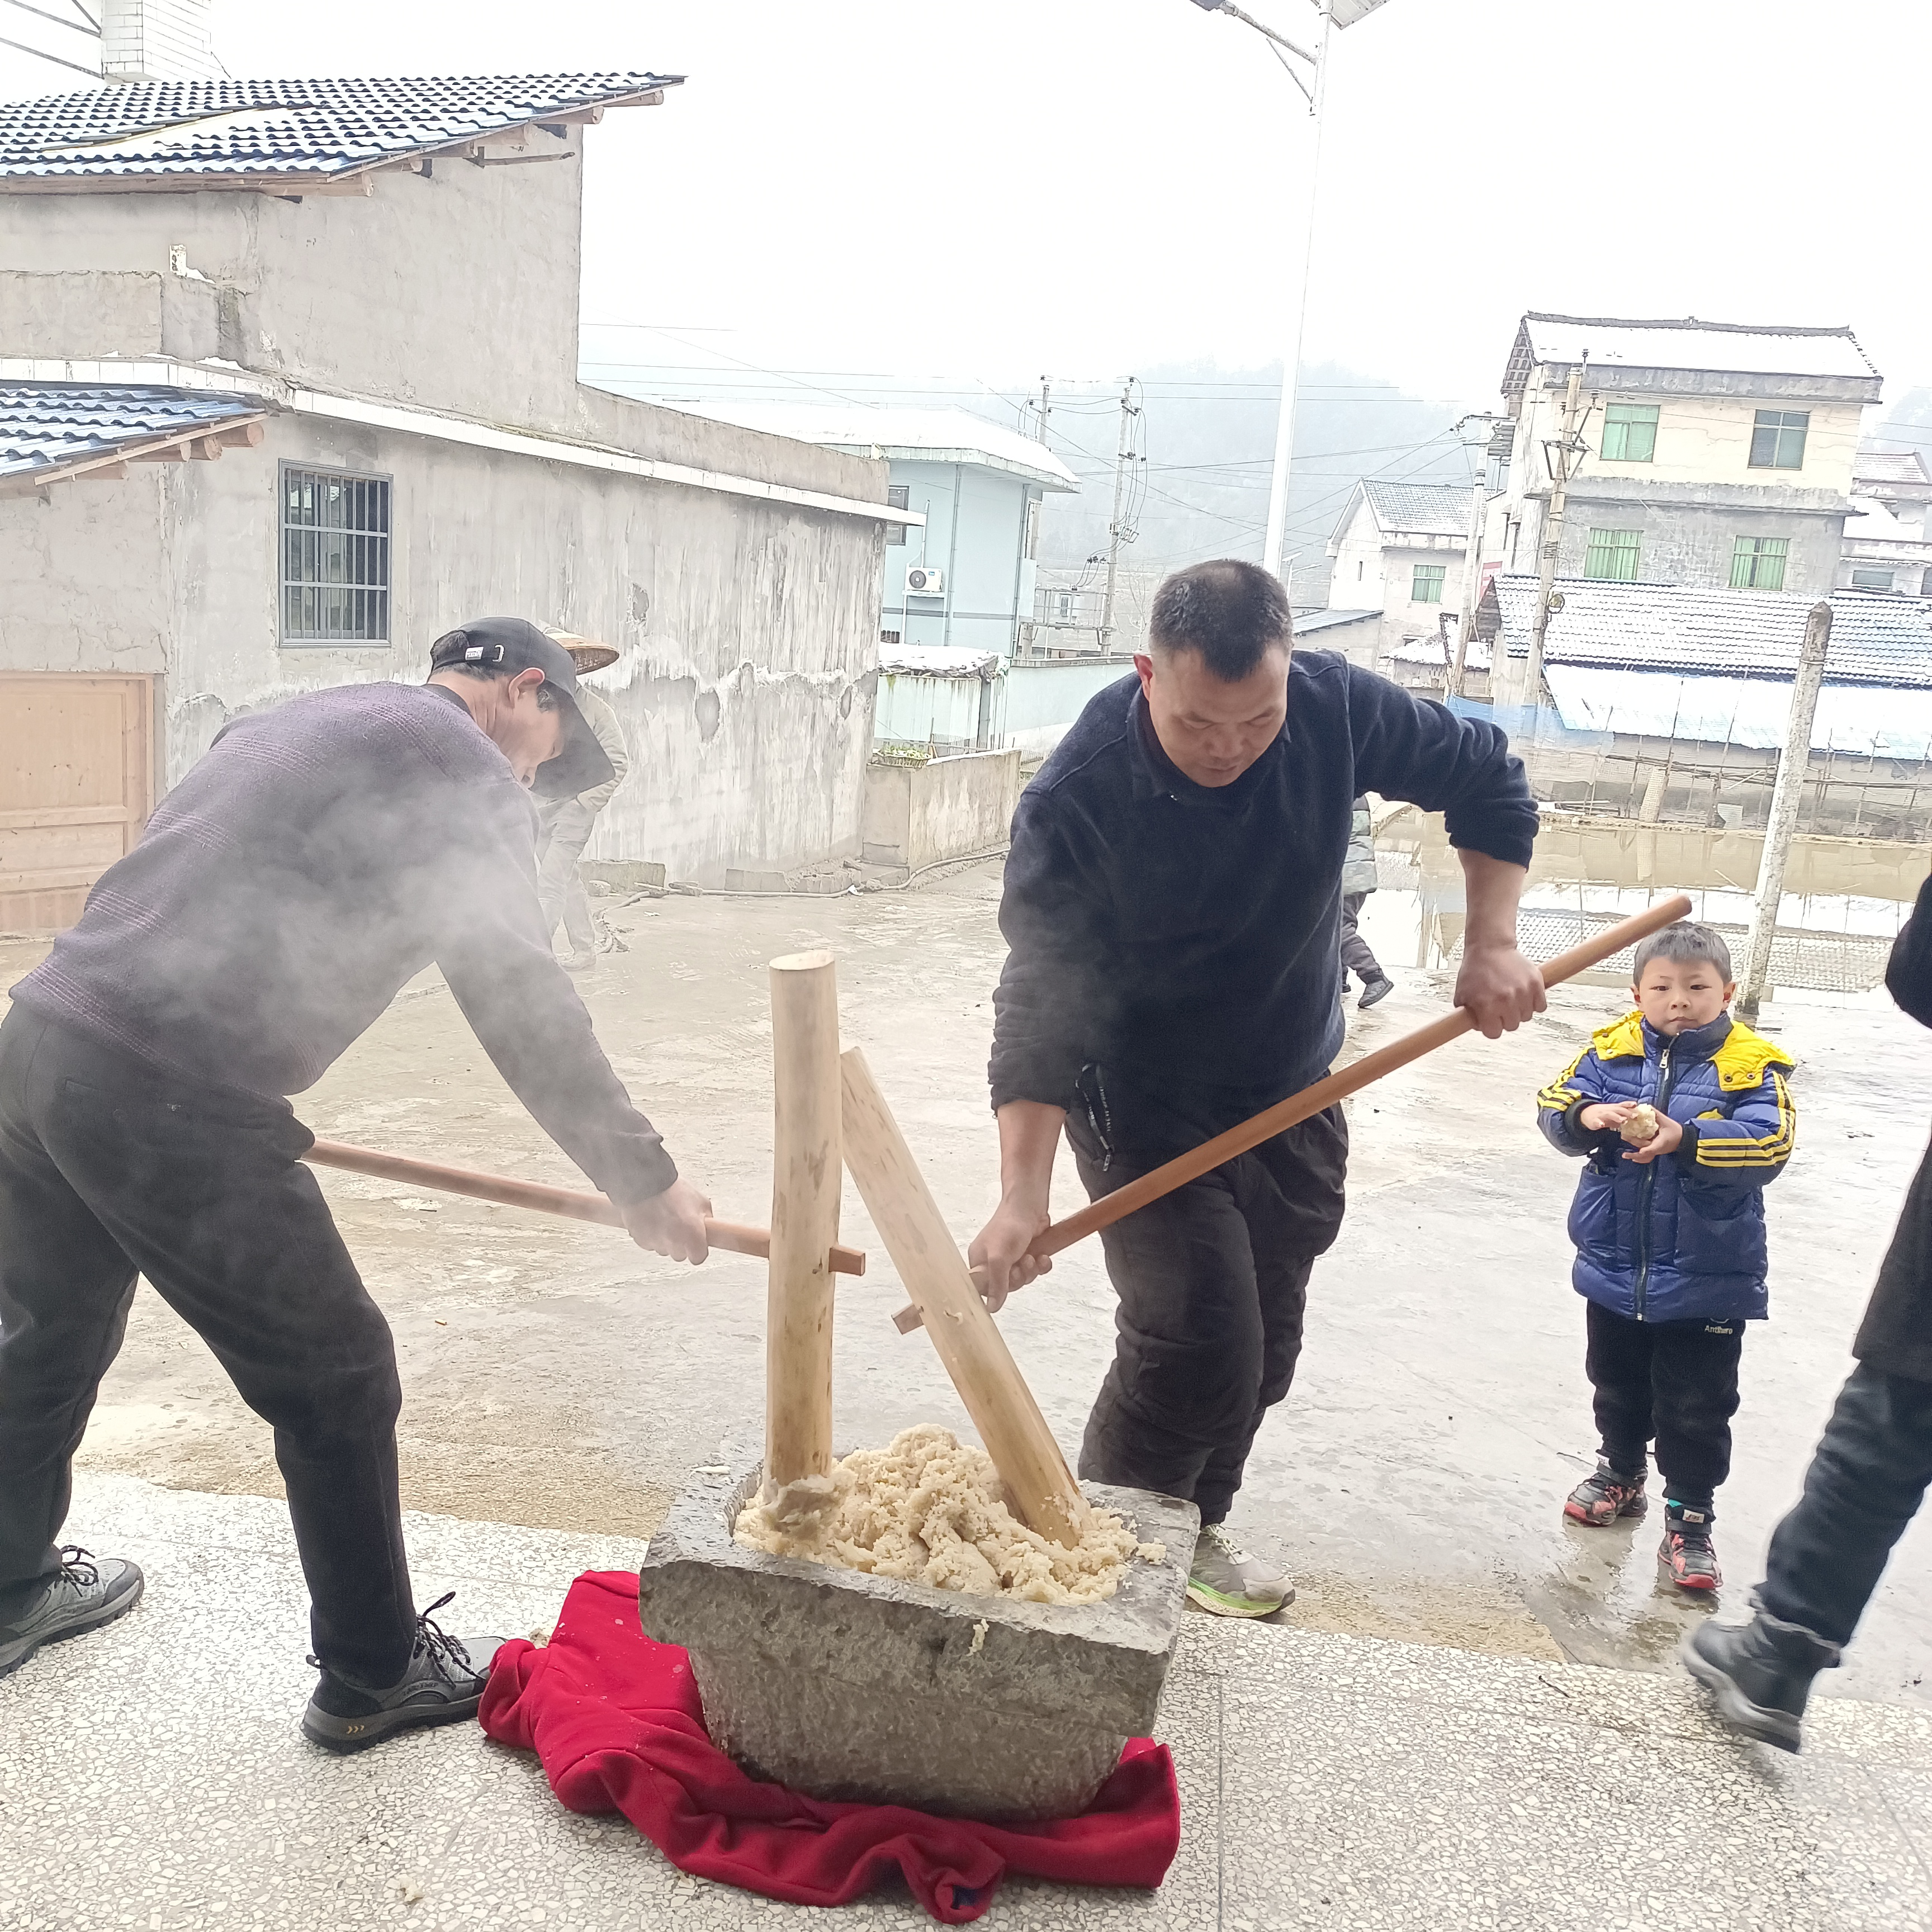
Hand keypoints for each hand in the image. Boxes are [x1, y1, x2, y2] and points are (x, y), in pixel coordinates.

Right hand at [621, 1177, 712, 1262]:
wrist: (647, 1183)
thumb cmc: (673, 1190)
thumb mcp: (701, 1202)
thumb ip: (706, 1220)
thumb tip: (709, 1228)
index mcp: (693, 1237)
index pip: (698, 1258)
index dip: (697, 1250)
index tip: (696, 1244)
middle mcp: (674, 1244)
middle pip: (680, 1254)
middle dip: (680, 1244)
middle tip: (679, 1226)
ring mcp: (656, 1244)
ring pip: (663, 1249)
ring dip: (665, 1239)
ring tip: (665, 1220)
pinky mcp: (641, 1240)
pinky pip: (649, 1243)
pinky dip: (651, 1235)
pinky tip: (653, 1220)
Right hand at [967, 1193, 1053, 1312]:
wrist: (1030, 1205)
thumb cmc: (1009, 1226)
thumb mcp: (999, 1257)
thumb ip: (996, 1283)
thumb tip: (991, 1308)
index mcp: (979, 1261)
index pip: (983, 1287)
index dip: (996, 1290)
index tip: (1006, 1281)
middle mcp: (993, 1261)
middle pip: (1006, 1286)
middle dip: (1018, 1278)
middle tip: (1021, 1265)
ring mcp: (1012, 1258)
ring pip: (1023, 1279)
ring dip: (1031, 1271)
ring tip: (1032, 1257)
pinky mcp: (1028, 1253)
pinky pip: (1036, 1270)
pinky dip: (1041, 1265)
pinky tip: (1043, 1257)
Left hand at [1453, 941, 1546, 1038]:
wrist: (1490, 947)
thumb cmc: (1475, 970)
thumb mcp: (1462, 995)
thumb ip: (1467, 1016)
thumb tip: (1478, 1030)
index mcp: (1486, 1005)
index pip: (1494, 1034)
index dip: (1490, 1027)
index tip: (1489, 1019)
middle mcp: (1506, 1000)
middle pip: (1512, 1026)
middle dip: (1504, 1018)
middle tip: (1499, 1005)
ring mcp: (1523, 992)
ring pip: (1526, 1017)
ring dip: (1519, 1010)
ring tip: (1509, 996)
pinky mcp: (1536, 983)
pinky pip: (1540, 1006)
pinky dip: (1533, 1003)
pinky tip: (1522, 994)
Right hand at [1579, 1102, 1636, 1132]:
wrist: (1584, 1114)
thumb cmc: (1601, 1114)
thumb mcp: (1612, 1113)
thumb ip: (1621, 1115)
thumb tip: (1633, 1118)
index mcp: (1613, 1108)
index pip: (1622, 1105)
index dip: (1628, 1104)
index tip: (1636, 1105)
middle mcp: (1608, 1110)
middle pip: (1618, 1110)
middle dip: (1626, 1112)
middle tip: (1634, 1116)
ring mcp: (1600, 1115)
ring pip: (1609, 1115)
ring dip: (1616, 1117)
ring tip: (1623, 1121)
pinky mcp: (1593, 1120)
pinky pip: (1596, 1121)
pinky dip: (1599, 1123)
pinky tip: (1602, 1125)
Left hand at [1622, 1114, 1683, 1164]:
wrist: (1683, 1138)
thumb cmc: (1674, 1130)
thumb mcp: (1666, 1121)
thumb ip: (1656, 1115)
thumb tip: (1647, 1107)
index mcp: (1661, 1142)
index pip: (1654, 1148)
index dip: (1647, 1150)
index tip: (1641, 1151)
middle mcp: (1658, 1148)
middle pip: (1645, 1152)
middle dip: (1634, 1147)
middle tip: (1624, 1138)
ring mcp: (1657, 1151)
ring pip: (1645, 1157)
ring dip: (1635, 1156)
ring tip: (1624, 1155)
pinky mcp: (1656, 1152)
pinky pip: (1647, 1158)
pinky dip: (1640, 1159)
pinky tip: (1633, 1159)